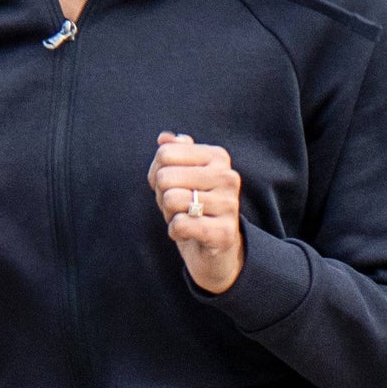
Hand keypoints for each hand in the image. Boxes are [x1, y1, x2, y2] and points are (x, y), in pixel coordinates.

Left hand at [148, 133, 243, 295]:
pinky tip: (188, 233)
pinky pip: (179, 225)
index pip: (165, 153)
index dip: (157, 173)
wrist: (216, 249)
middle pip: (165, 177)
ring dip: (169, 214)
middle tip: (177, 207)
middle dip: (162, 196)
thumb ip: (175, 152)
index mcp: (218, 156)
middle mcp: (228, 177)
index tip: (172, 187)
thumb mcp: (183, 175)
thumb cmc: (195, 206)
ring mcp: (229, 205)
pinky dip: (175, 232)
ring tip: (184, 218)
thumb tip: (164, 138)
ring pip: (171, 200)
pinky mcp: (224, 233)